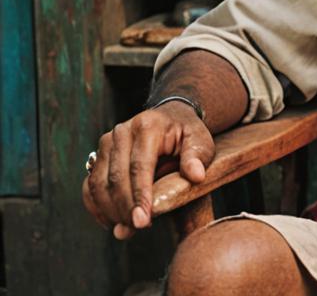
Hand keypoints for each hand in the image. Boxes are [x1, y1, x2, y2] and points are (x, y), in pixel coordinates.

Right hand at [82, 100, 213, 239]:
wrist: (171, 117)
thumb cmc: (187, 133)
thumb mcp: (200, 140)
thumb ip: (197, 157)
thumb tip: (196, 176)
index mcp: (147, 126)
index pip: (139, 166)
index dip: (140, 196)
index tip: (144, 220)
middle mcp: (121, 132)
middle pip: (116, 177)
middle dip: (125, 207)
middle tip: (137, 227)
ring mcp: (106, 144)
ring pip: (98, 183)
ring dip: (110, 210)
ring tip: (129, 227)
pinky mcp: (98, 156)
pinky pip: (89, 186)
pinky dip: (97, 207)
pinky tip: (112, 222)